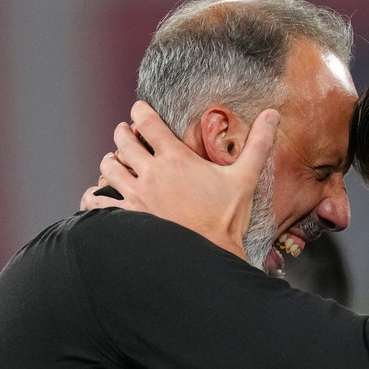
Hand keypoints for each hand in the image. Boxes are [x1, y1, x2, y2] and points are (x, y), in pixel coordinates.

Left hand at [80, 101, 279, 258]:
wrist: (209, 257)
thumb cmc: (227, 219)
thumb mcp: (245, 178)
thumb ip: (258, 143)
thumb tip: (273, 114)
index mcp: (175, 159)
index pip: (147, 122)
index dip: (140, 111)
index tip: (140, 110)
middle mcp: (150, 173)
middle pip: (121, 140)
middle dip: (123, 134)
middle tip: (127, 135)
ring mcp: (136, 196)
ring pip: (107, 167)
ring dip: (110, 162)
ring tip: (117, 163)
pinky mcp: (128, 217)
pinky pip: (98, 202)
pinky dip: (95, 196)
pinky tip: (99, 196)